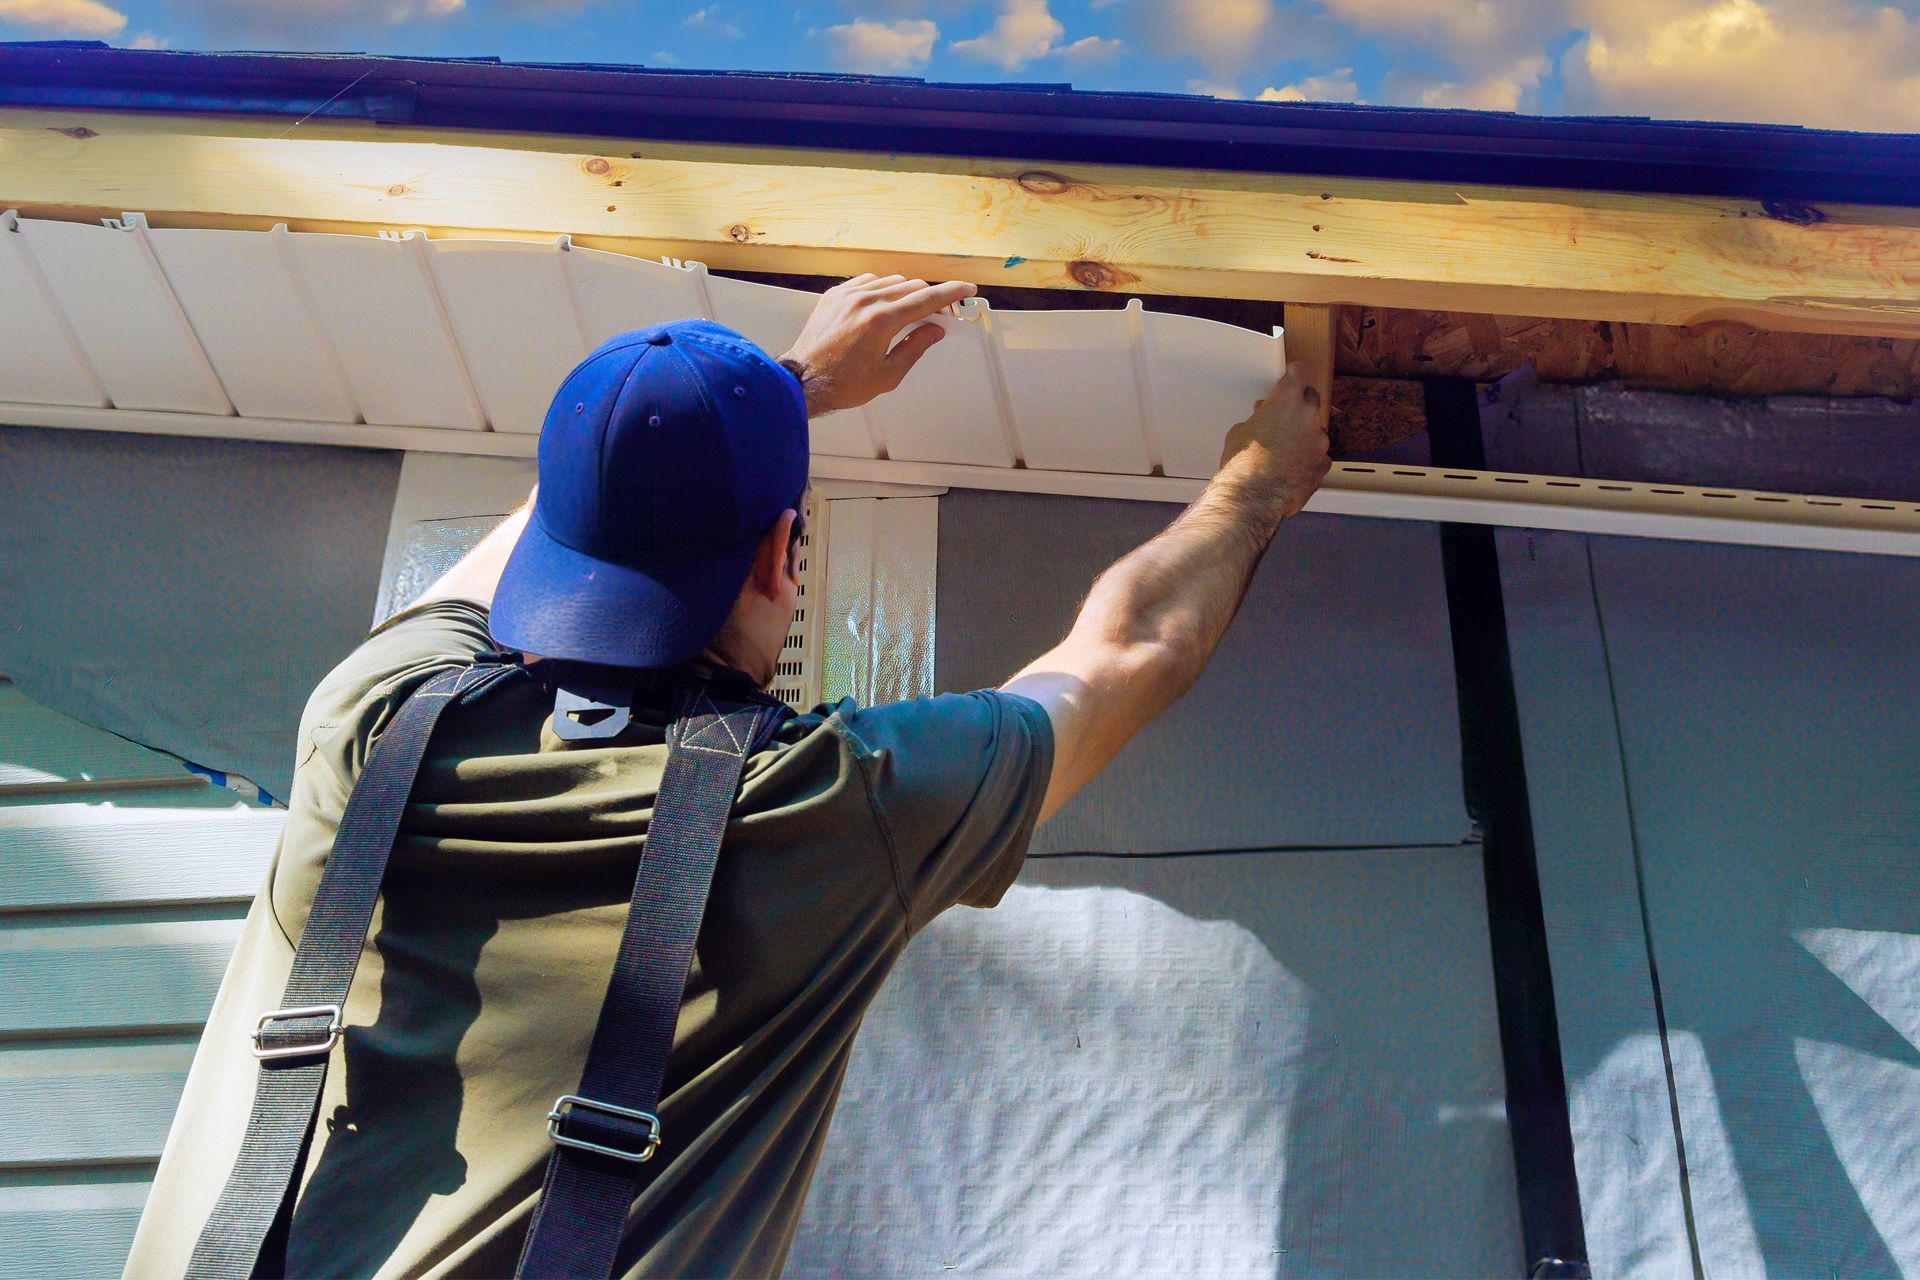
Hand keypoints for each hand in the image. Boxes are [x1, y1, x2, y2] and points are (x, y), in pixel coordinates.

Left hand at [779, 274, 976, 416]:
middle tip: (938, 314)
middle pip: (911, 287)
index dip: (951, 293)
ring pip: (890, 281)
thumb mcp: (888, 375)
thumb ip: (915, 348)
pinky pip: (867, 281)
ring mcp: (847, 295)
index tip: (965, 289)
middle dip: (930, 297)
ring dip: (906, 293)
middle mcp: (864, 301)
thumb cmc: (841, 383)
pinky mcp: (835, 295)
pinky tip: (884, 305)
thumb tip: (934, 330)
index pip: (926, 299)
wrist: (803, 381)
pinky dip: (882, 289)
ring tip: (909, 315)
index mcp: (881, 321)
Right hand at [1217, 367, 1329, 519]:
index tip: (1293, 373)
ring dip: (1304, 434)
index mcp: (1287, 401)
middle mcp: (1308, 417)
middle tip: (1285, 414)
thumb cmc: (1244, 465)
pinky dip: (1309, 458)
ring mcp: (1319, 442)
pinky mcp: (1323, 465)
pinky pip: (1319, 456)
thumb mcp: (1240, 433)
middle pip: (1312, 399)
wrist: (1253, 496)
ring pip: (1315, 430)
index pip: (1298, 373)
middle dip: (1299, 404)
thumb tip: (1260, 423)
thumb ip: (1258, 420)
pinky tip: (1293, 467)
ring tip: (1285, 448)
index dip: (1294, 372)